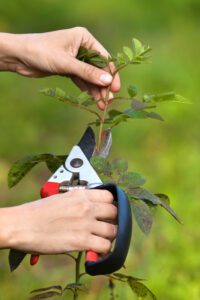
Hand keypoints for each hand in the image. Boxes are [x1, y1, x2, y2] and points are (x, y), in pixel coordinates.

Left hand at [0, 28, 119, 108]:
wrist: (19, 57)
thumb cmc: (41, 52)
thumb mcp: (66, 63)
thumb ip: (87, 73)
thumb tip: (108, 82)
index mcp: (84, 38)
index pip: (103, 58)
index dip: (111, 74)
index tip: (115, 88)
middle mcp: (82, 47)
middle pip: (98, 69)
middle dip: (103, 85)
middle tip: (109, 101)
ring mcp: (76, 58)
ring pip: (90, 76)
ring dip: (96, 90)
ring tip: (102, 105)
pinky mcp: (69, 68)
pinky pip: (82, 80)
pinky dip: (87, 89)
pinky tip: (93, 99)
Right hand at [3, 189, 116, 254]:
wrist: (22, 225)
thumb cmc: (37, 212)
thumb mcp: (61, 198)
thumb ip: (78, 201)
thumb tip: (89, 207)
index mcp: (81, 194)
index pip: (109, 196)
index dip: (110, 204)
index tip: (107, 211)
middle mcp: (86, 207)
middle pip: (115, 212)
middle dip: (112, 220)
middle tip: (105, 225)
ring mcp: (86, 224)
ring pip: (113, 231)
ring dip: (108, 236)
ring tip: (100, 239)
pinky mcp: (82, 241)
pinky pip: (105, 246)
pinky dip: (103, 249)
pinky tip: (95, 249)